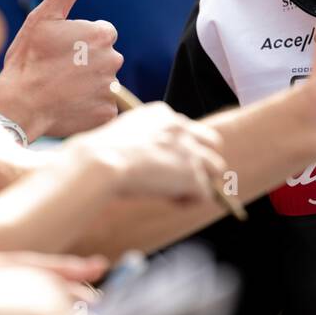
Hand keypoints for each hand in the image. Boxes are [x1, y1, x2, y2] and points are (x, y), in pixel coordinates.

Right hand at [0, 0, 122, 138]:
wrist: (19, 104)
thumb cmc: (28, 58)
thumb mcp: (44, 17)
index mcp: (102, 35)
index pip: (103, 34)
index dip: (81, 41)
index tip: (61, 50)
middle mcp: (113, 60)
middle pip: (104, 58)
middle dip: (87, 63)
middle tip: (58, 70)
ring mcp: (111, 89)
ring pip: (103, 83)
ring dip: (87, 85)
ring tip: (60, 89)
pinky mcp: (106, 113)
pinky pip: (102, 107)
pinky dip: (88, 108)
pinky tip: (68, 105)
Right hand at [63, 102, 226, 201]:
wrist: (99, 161)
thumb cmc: (99, 152)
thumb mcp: (123, 135)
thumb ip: (142, 139)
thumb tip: (144, 159)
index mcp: (162, 113)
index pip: (186, 127)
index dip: (179, 147)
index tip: (162, 161)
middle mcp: (181, 127)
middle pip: (212, 143)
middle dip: (201, 160)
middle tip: (181, 177)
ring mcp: (189, 150)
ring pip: (216, 168)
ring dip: (200, 181)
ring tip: (176, 192)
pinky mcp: (192, 175)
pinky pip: (204, 194)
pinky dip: (190, 201)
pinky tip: (172, 202)